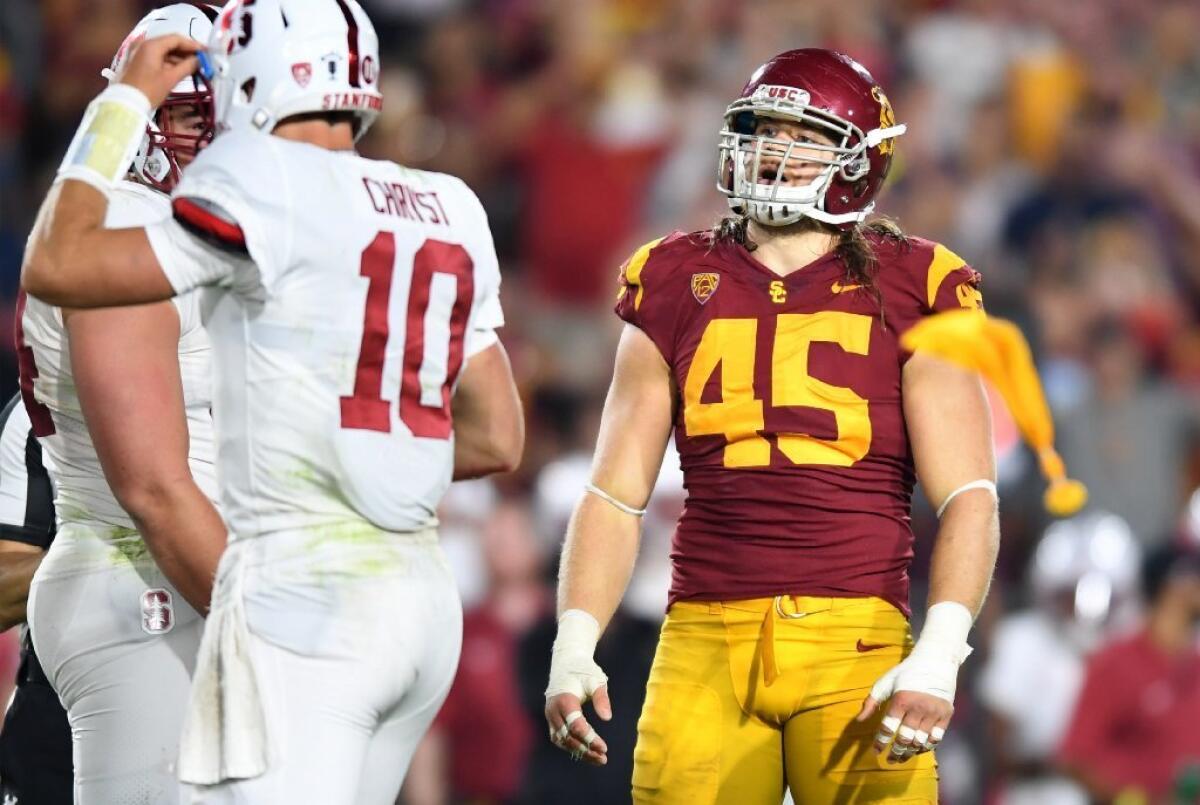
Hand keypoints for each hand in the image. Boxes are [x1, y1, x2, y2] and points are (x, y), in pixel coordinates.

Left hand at [116, 34, 201, 107]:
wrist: (125, 103)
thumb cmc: (149, 90)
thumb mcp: (170, 78)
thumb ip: (187, 67)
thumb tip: (199, 61)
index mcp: (152, 45)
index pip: (177, 39)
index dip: (193, 45)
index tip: (206, 52)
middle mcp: (145, 45)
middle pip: (170, 44)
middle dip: (187, 52)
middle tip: (202, 60)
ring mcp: (141, 53)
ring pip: (165, 52)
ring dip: (180, 58)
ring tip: (195, 67)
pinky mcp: (139, 62)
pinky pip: (158, 58)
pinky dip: (170, 63)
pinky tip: (182, 70)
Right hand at [543, 629, 610, 766]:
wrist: (566, 662)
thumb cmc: (584, 670)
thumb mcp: (596, 680)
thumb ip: (601, 698)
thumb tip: (607, 718)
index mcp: (564, 700)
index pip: (576, 726)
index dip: (590, 738)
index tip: (604, 748)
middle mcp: (553, 710)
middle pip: (568, 737)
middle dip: (586, 749)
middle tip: (603, 758)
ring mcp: (550, 716)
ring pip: (562, 741)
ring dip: (579, 751)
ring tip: (598, 759)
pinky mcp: (551, 719)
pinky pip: (559, 738)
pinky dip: (571, 747)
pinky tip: (587, 752)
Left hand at [855, 648, 958, 762]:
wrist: (935, 662)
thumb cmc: (906, 672)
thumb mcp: (885, 682)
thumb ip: (871, 701)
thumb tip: (859, 720)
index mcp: (901, 699)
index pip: (888, 728)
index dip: (880, 742)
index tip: (875, 751)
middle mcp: (918, 708)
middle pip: (905, 739)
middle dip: (895, 752)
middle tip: (889, 759)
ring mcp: (934, 713)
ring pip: (920, 741)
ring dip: (910, 752)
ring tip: (901, 757)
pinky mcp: (946, 715)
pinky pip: (936, 738)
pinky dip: (926, 746)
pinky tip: (918, 749)